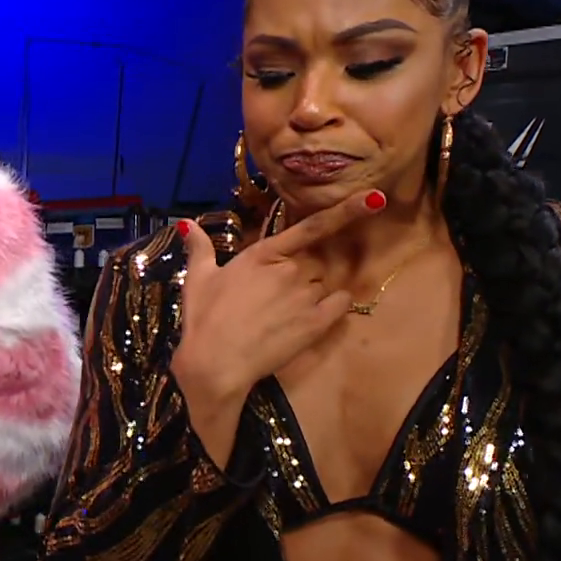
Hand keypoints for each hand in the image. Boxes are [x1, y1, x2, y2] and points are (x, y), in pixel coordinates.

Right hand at [171, 190, 388, 413]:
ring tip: (283, 315)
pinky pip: (341, 304)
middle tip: (275, 299)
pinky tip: (316, 316)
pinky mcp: (316, 323)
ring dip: (312, 294)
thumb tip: (185, 224)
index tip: (374, 198)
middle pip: (313, 262)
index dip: (346, 210)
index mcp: (263, 254)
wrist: (215, 362)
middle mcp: (290, 270)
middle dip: (300, 275)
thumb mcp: (198, 279)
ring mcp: (306, 296)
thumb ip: (199, 248)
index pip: (311, 227)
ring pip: (323, 285)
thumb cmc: (204, 318)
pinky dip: (335, 306)